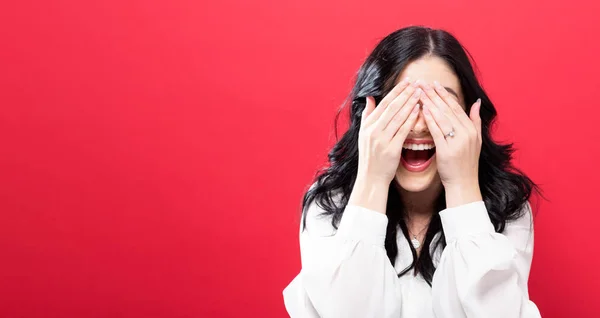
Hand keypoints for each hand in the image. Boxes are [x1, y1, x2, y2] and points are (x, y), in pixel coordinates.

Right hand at [356, 78, 421, 184]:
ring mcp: (381, 140)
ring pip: (398, 116)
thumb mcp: (364, 134)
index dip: (396, 91)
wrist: (371, 178)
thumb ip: (367, 115)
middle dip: (405, 94)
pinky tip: (419, 110)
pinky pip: (403, 130)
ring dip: (410, 103)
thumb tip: (370, 98)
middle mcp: (373, 130)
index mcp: (367, 125)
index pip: (384, 103)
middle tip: (417, 83)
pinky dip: (411, 119)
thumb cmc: (370, 157)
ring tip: (420, 93)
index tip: (407, 82)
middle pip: (392, 107)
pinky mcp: (391, 149)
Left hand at [417, 81, 482, 206]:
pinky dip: (430, 120)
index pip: (456, 107)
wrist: (464, 183)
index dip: (444, 94)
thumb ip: (475, 120)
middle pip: (448, 110)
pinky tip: (422, 111)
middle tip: (423, 83)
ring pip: (442, 118)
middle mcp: (466, 133)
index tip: (434, 83)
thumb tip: (476, 102)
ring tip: (419, 93)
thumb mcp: (476, 140)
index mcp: (471, 130)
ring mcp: (457, 142)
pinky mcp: (447, 150)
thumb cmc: (465, 163)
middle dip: (434, 95)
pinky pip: (437, 132)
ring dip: (430, 103)